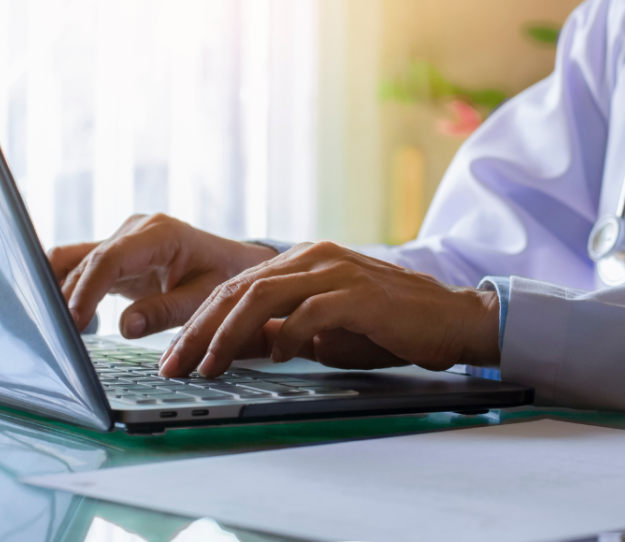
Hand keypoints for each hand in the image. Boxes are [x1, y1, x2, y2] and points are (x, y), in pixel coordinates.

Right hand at [47, 214, 277, 336]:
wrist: (233, 263)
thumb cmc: (224, 276)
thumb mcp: (204, 297)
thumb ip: (165, 311)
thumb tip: (126, 327)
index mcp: (160, 234)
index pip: (110, 259)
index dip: (87, 291)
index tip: (75, 322)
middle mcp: (135, 230)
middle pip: (86, 260)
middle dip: (67, 296)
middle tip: (55, 335)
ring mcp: (122, 239)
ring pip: (74, 261)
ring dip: (59, 291)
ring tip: (52, 328)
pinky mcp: (115, 254)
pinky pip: (80, 266)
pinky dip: (65, 287)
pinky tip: (57, 314)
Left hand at [158, 241, 500, 377]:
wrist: (449, 318)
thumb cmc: (387, 326)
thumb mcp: (324, 332)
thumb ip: (280, 333)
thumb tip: (232, 350)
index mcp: (302, 261)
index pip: (236, 287)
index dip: (199, 323)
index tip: (175, 357)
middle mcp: (314, 257)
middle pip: (239, 288)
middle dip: (200, 330)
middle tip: (175, 365)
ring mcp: (337, 271)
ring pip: (264, 295)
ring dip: (230, 333)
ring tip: (210, 365)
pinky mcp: (360, 293)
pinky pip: (310, 310)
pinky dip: (287, 334)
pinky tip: (275, 356)